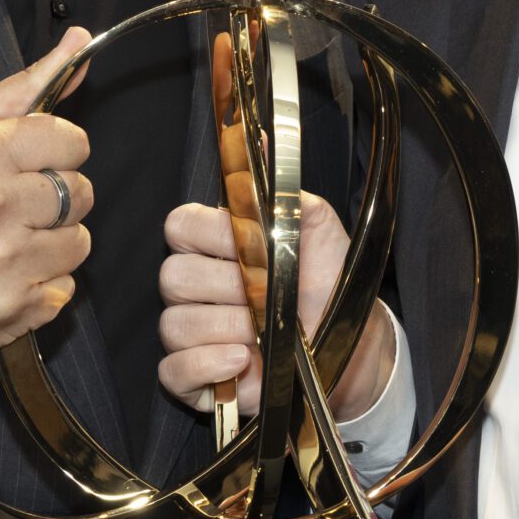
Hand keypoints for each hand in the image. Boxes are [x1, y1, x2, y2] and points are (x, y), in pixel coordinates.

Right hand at [0, 28, 93, 361]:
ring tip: (7, 240)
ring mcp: (0, 264)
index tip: (28, 162)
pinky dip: (41, 285)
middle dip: (54, 197)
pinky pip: (64, 291)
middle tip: (11, 205)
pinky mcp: (8, 311)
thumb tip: (80, 39)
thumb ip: (29, 86)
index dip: (55, 151)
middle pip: (81, 193)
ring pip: (78, 243)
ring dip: (52, 243)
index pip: (73, 142)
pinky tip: (4, 274)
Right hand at [157, 191, 393, 420]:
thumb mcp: (318, 228)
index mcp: (213, 245)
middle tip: (267, 297)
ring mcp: (188, 333)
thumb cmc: (325, 281)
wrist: (345, 341)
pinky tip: (244, 361)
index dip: (210, 235)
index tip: (247, 245)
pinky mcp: (191, 378)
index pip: (179, 226)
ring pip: (175, 324)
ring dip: (228, 329)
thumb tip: (263, 140)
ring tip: (265, 335)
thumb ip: (286, 191)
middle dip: (228, 288)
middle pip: (173, 277)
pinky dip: (206, 365)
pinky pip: (173, 370)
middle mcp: (193, 286)